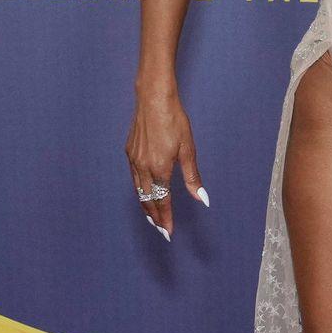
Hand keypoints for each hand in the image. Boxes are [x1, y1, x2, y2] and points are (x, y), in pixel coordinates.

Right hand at [125, 84, 207, 240]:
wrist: (153, 100)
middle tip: (162, 230)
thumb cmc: (174, 122)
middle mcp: (143, 167)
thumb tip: (202, 199)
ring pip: (139, 191)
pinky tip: (145, 193)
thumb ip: (193, 177)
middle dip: (155, 217)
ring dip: (146, 206)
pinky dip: (140, 190)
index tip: (168, 232)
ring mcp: (133, 160)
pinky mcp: (129, 152)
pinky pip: (134, 178)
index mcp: (159, 169)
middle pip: (148, 200)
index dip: (166, 218)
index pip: (163, 201)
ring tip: (152, 218)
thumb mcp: (189, 150)